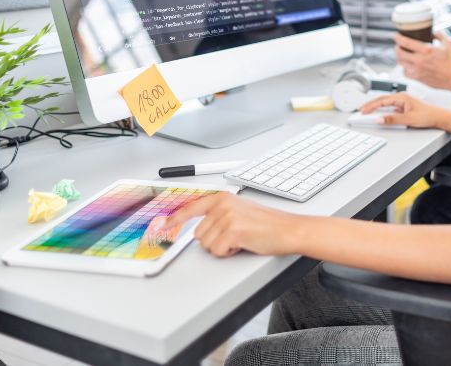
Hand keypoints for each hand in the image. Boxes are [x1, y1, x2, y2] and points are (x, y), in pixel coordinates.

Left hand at [156, 192, 300, 257]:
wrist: (288, 229)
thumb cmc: (267, 224)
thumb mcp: (239, 211)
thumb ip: (218, 214)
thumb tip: (199, 227)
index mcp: (222, 198)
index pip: (191, 209)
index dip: (174, 219)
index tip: (162, 225)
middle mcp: (222, 205)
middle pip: (199, 234)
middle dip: (214, 241)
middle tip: (235, 237)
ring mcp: (226, 217)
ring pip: (208, 245)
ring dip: (223, 247)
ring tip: (241, 239)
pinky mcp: (232, 230)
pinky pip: (219, 251)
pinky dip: (230, 253)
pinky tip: (244, 244)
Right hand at [359, 92, 448, 128]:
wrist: (439, 117)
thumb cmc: (427, 115)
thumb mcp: (408, 119)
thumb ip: (392, 120)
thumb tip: (379, 119)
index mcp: (401, 97)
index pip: (382, 100)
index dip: (371, 106)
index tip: (363, 110)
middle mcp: (402, 98)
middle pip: (382, 100)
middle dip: (370, 104)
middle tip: (360, 110)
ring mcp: (403, 102)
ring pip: (386, 103)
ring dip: (376, 107)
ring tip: (367, 111)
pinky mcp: (405, 107)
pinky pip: (391, 107)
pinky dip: (383, 110)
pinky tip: (380, 114)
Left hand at [394, 33, 450, 89]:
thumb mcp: (448, 43)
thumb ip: (440, 35)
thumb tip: (433, 31)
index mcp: (426, 50)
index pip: (405, 42)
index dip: (398, 38)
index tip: (397, 36)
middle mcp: (420, 60)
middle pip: (399, 53)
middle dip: (396, 47)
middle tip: (398, 45)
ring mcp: (418, 70)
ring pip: (400, 63)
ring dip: (399, 57)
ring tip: (401, 55)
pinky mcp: (418, 78)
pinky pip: (405, 73)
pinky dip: (404, 68)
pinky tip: (408, 66)